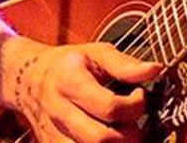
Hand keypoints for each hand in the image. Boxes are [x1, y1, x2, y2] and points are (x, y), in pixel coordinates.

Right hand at [8, 39, 162, 141]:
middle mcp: (59, 111)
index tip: (139, 96)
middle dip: (131, 136)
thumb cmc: (69, 64)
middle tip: (136, 123)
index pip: (110, 108)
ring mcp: (53, 134)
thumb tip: (155, 70)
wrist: (30, 79)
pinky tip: (110, 139)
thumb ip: (126, 64)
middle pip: (101, 140)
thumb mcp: (96, 53)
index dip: (135, 106)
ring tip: (123, 134)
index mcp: (70, 80)